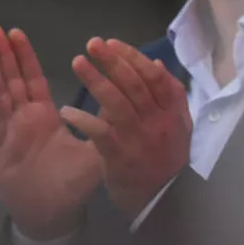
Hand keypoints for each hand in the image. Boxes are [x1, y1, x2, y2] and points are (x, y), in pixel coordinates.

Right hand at [0, 26, 103, 239]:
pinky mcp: (2, 149)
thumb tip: (121, 96)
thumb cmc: (70, 184)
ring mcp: (9, 132)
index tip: (18, 33)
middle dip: (4, 54)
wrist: (53, 214)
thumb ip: (105, 123)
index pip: (33, 80)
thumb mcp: (94, 149)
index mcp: (42, 117)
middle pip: (11, 80)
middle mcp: (23, 120)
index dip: (25, 58)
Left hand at [60, 38, 191, 219]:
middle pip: (136, 85)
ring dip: (97, 81)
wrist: (162, 200)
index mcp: (173, 112)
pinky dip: (84, 121)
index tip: (112, 43)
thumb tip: (156, 63)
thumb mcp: (177, 125)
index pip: (156, 77)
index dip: (133, 58)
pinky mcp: (121, 157)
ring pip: (118, 104)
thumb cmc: (165, 159)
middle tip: (92, 44)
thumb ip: (169, 96)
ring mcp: (140, 139)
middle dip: (113, 61)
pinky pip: (101, 134)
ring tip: (77, 63)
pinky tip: (66, 112)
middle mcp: (158, 122)